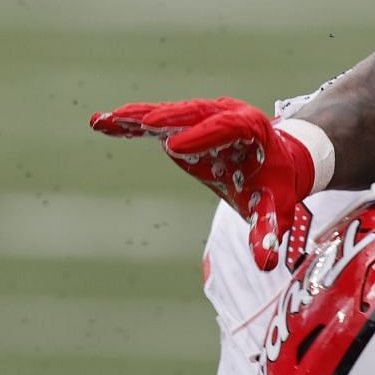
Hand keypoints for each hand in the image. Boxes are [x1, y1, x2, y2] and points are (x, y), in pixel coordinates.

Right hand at [89, 98, 315, 270]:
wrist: (276, 163)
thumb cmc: (274, 186)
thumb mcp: (274, 206)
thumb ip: (266, 229)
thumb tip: (265, 262)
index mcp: (253, 129)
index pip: (231, 127)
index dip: (204, 135)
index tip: (174, 149)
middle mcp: (228, 114)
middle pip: (196, 112)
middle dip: (169, 120)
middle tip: (142, 127)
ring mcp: (204, 114)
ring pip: (171, 113)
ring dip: (138, 117)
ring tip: (106, 121)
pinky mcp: (184, 122)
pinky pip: (155, 120)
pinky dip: (128, 122)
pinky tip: (99, 123)